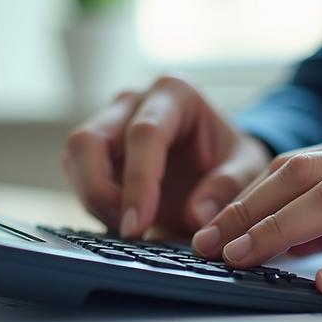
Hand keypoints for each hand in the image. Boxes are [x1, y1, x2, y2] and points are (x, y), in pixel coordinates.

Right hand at [62, 74, 271, 237]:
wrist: (217, 159)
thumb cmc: (230, 157)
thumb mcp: (248, 168)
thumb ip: (229, 186)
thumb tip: (198, 215)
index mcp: (174, 93)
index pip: (144, 133)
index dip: (138, 182)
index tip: (139, 224)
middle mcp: (134, 101)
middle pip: (88, 139)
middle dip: (98, 190)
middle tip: (126, 228)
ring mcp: (109, 122)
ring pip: (74, 156)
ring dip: (92, 198)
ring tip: (128, 227)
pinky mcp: (96, 148)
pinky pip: (76, 174)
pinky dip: (92, 202)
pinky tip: (121, 221)